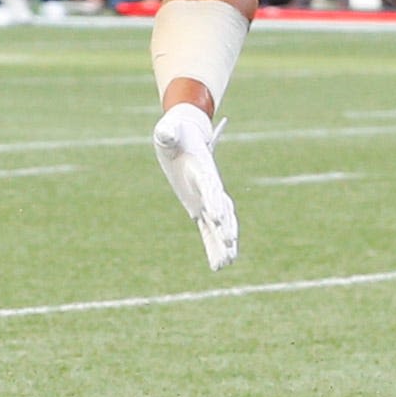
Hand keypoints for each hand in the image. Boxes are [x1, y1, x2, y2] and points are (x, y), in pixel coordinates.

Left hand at [153, 102, 237, 269]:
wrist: (185, 134)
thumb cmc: (175, 132)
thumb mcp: (167, 131)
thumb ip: (167, 133)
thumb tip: (165, 135)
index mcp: (203, 169)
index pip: (210, 187)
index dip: (214, 202)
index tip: (216, 218)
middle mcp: (210, 186)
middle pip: (222, 208)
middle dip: (226, 226)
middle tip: (230, 242)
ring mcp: (206, 198)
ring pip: (220, 223)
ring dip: (223, 242)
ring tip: (227, 263)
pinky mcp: (199, 206)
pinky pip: (208, 229)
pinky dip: (213, 245)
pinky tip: (217, 265)